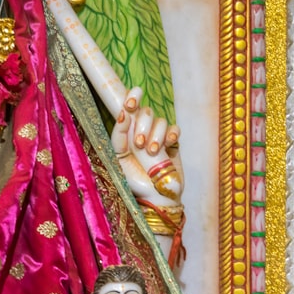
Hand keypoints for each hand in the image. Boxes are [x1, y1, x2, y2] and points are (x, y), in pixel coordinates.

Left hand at [112, 86, 182, 206]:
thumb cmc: (133, 179)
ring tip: (152, 152)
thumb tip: (123, 114)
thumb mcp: (119, 158)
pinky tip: (168, 146)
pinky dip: (171, 135)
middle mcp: (141, 131)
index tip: (132, 102)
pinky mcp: (173, 143)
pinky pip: (174, 128)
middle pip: (145, 113)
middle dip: (142, 127)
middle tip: (139, 144)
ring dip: (156, 136)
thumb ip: (118, 136)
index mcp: (126, 133)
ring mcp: (158, 136)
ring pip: (160, 121)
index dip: (131, 99)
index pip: (129, 108)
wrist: (156, 195)